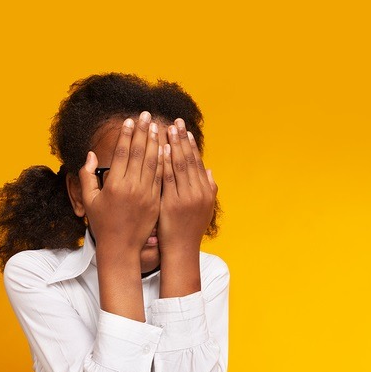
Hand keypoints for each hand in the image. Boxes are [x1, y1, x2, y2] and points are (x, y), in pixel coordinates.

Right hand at [78, 111, 163, 254]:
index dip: (126, 134)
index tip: (130, 120)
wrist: (121, 248)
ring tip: (158, 126)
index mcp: (114, 185)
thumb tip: (91, 154)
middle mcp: (132, 187)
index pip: (122, 153)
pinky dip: (164, 161)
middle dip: (143, 131)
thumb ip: (87, 176)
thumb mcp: (89, 201)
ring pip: (153, 162)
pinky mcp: (156, 201)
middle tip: (147, 115)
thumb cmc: (102, 224)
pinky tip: (166, 148)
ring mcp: (146, 194)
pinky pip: (162, 177)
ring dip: (156, 142)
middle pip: (139, 153)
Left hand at [158, 118, 217, 257]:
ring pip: (179, 166)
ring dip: (173, 145)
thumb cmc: (189, 230)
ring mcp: (186, 197)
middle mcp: (198, 192)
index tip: (184, 129)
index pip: (197, 162)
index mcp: (206, 191)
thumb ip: (209, 188)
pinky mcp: (172, 203)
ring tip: (167, 128)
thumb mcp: (205, 209)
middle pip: (189, 159)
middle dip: (181, 139)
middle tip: (176, 121)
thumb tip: (210, 170)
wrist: (181, 250)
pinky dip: (165, 163)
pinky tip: (160, 149)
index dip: (190, 145)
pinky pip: (168, 178)